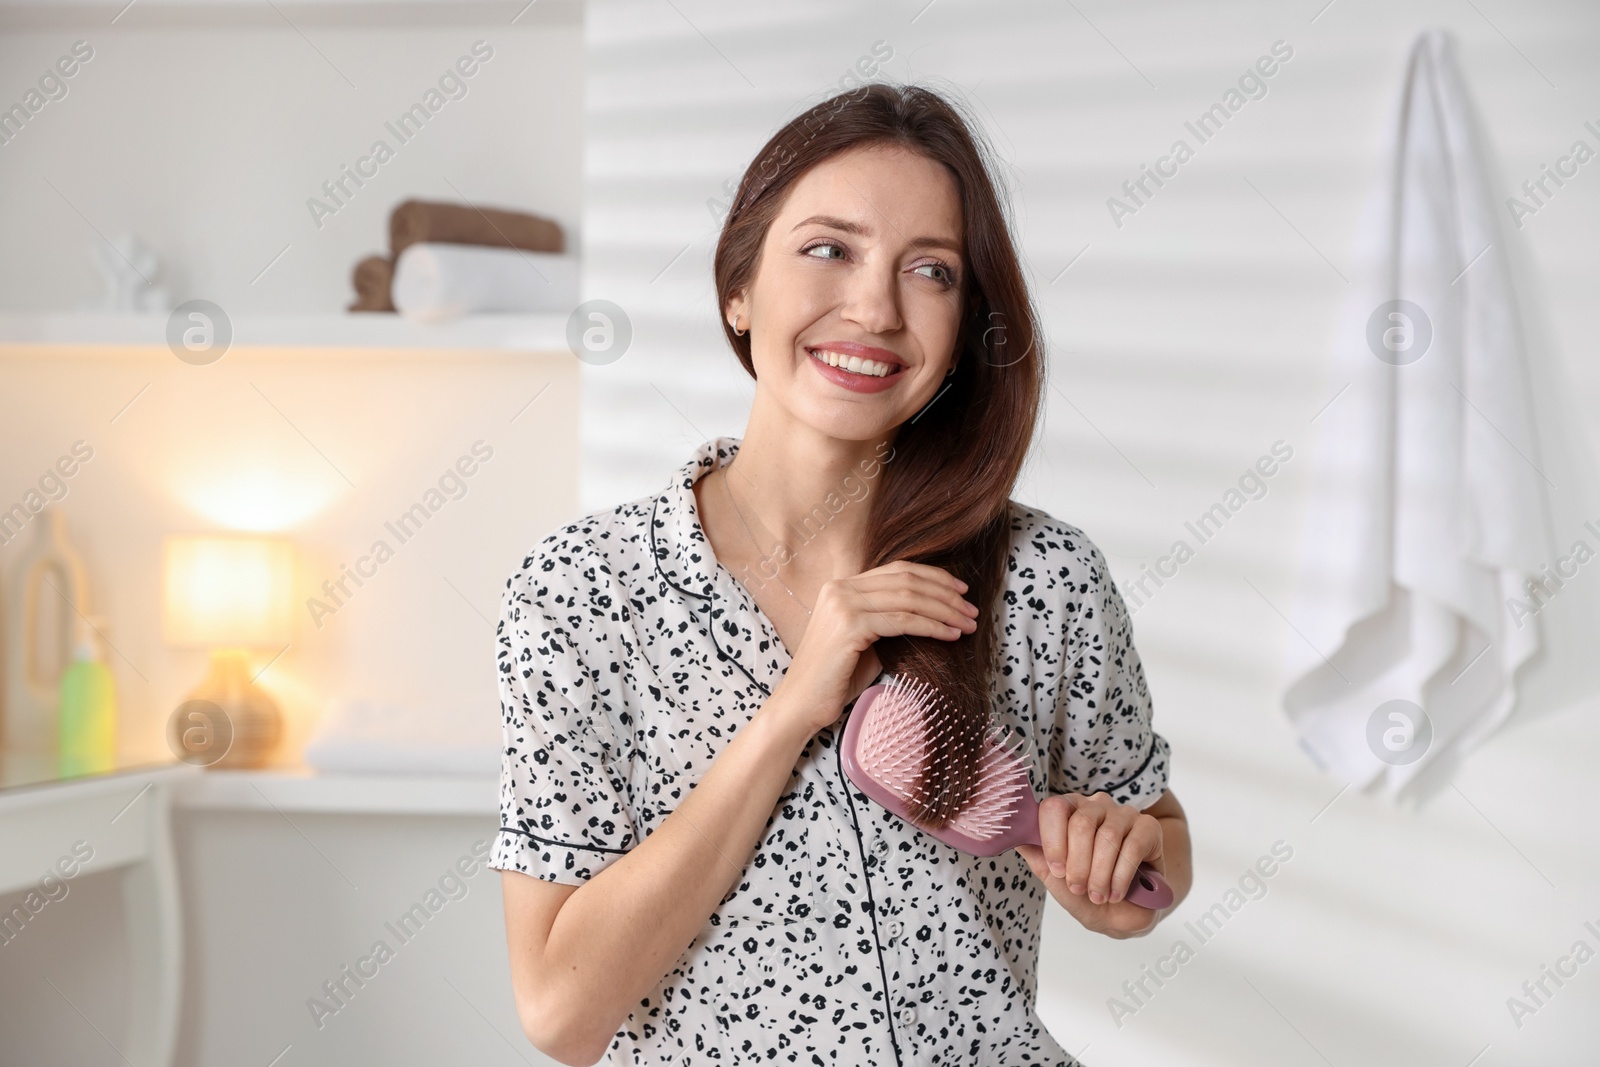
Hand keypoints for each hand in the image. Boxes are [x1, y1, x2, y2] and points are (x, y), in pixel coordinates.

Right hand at [768, 560, 977, 734]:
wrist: (801, 704)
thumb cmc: (835, 678)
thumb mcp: (865, 640)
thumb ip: (888, 620)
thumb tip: (932, 614)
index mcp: (841, 586)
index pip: (897, 570)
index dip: (933, 577)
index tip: (961, 589)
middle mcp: (839, 589)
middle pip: (906, 580)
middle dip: (946, 594)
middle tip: (972, 609)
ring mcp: (843, 605)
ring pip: (909, 599)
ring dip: (945, 611)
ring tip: (968, 623)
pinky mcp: (849, 626)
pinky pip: (903, 621)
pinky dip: (932, 626)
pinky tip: (950, 635)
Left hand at [1016, 792, 1165, 938]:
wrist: (1123, 913)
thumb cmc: (1086, 892)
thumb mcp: (1055, 877)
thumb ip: (1036, 854)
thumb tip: (1011, 835)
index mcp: (1069, 811)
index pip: (1054, 807)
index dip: (1053, 840)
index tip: (1057, 871)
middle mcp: (1095, 805)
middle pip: (1081, 823)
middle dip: (1078, 864)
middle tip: (1079, 889)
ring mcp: (1124, 813)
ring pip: (1107, 836)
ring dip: (1100, 873)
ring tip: (1098, 895)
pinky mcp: (1149, 828)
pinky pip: (1133, 847)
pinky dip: (1122, 875)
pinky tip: (1117, 892)